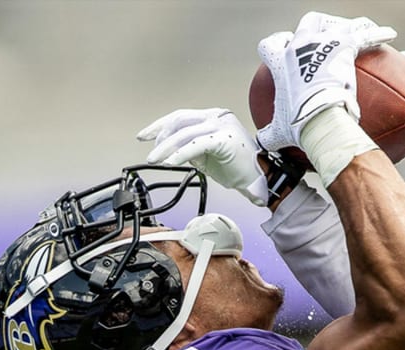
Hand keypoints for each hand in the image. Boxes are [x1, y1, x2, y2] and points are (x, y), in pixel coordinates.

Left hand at [137, 108, 268, 206]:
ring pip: (185, 132)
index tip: (144, 136)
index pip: (181, 116)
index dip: (159, 125)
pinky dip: (180, 154)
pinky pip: (196, 144)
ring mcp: (222, 125)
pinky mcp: (224, 138)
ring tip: (156, 160)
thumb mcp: (207, 155)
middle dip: (160, 135)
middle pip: (179, 120)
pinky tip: (170, 162)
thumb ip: (190, 147)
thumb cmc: (237, 169)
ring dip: (166, 148)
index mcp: (213, 116)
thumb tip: (170, 149)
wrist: (260, 179)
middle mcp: (217, 116)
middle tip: (150, 152)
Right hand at [254, 12, 395, 152]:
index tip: (286, 48)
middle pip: (308, 23)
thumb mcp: (280, 132)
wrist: (319, 115)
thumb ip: (270, 135)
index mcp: (281, 62)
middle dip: (318, 26)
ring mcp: (324, 42)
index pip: (270, 45)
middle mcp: (300, 45)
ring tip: (366, 29)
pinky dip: (379, 34)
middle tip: (328, 36)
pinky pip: (366, 35)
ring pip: (341, 25)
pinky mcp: (345, 44)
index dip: (277, 45)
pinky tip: (392, 36)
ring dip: (353, 27)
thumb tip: (263, 145)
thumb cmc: (299, 123)